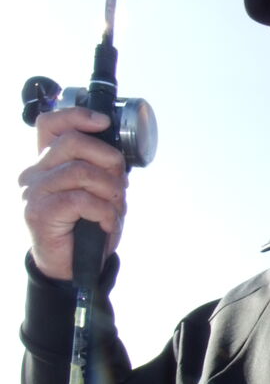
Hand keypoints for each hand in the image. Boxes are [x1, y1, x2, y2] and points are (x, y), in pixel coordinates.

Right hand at [19, 106, 127, 280]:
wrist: (72, 268)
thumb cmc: (86, 228)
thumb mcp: (98, 193)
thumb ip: (100, 170)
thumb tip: (116, 156)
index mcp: (48, 162)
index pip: (51, 124)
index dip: (77, 115)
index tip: (103, 122)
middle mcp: (36, 173)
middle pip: (73, 142)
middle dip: (109, 160)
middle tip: (121, 186)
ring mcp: (35, 192)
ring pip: (81, 171)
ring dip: (110, 191)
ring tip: (114, 209)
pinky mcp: (40, 213)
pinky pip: (81, 200)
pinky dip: (103, 212)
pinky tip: (105, 224)